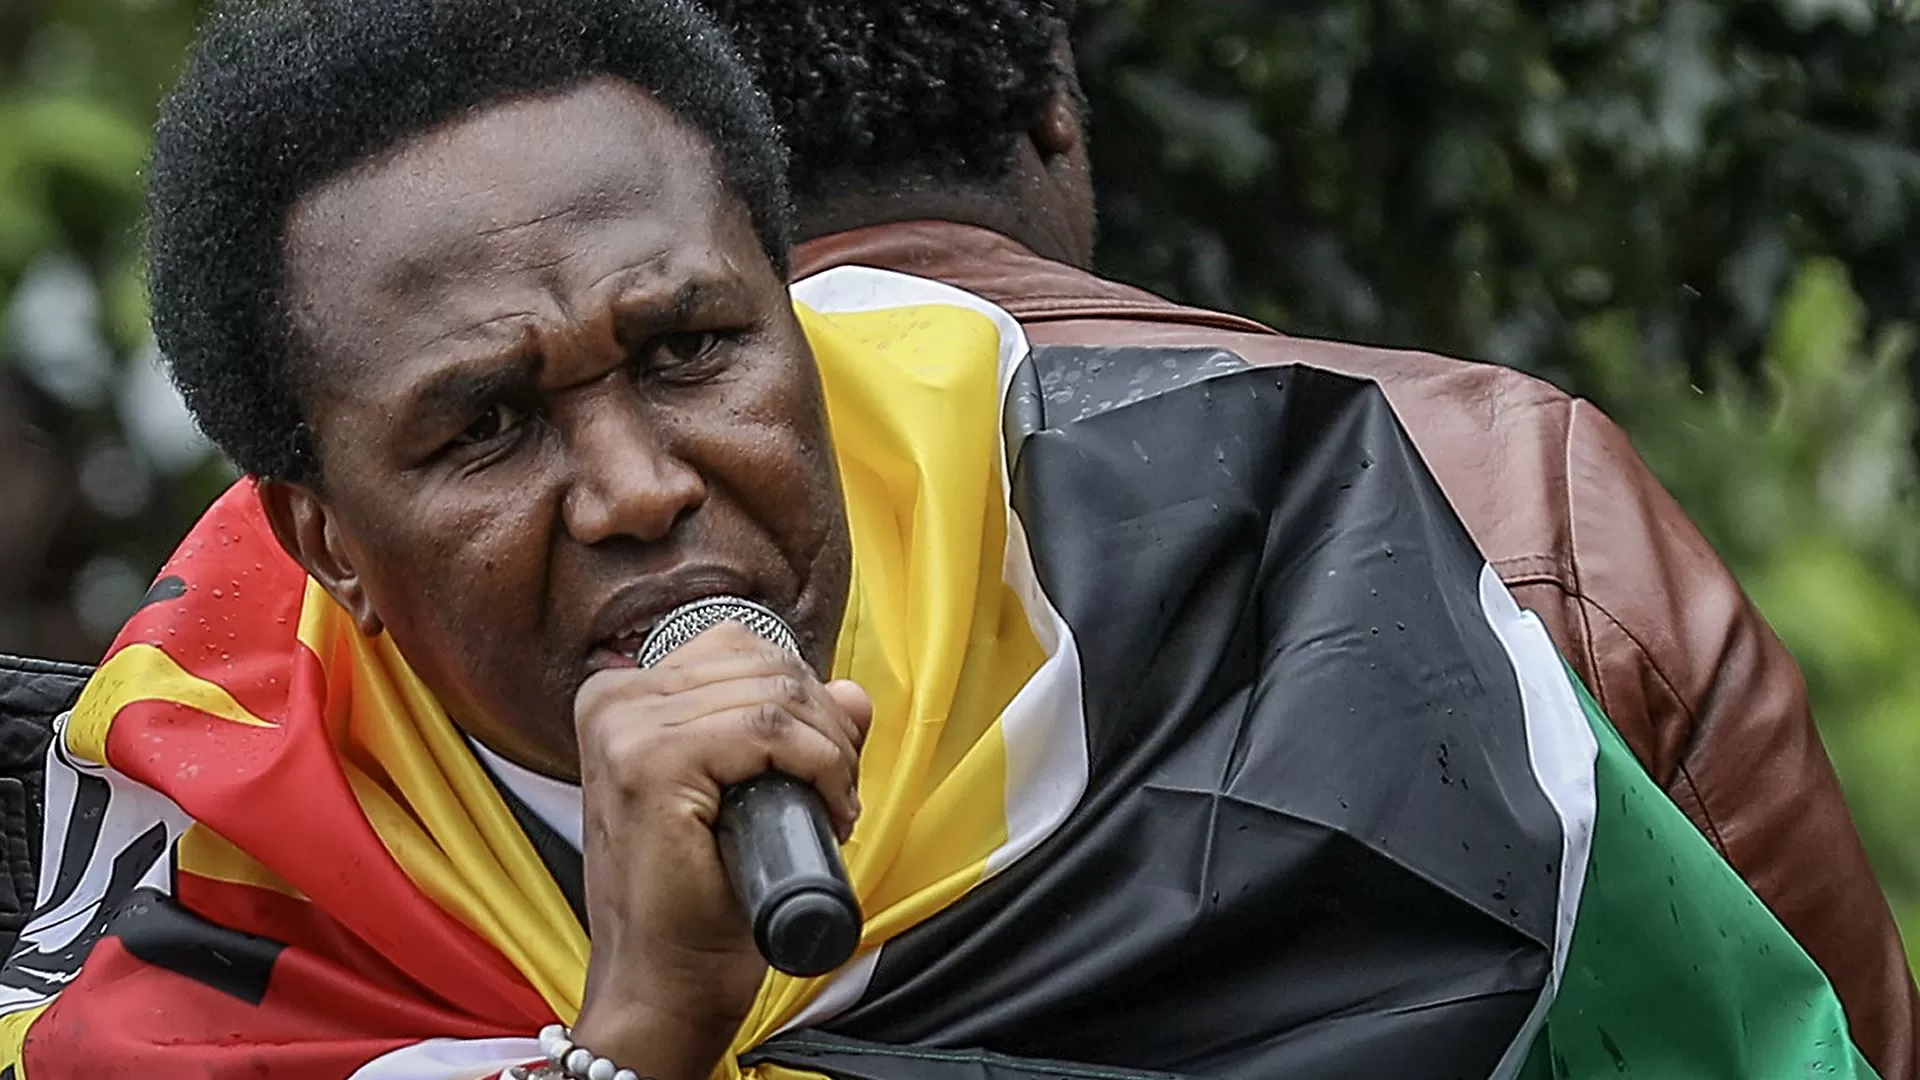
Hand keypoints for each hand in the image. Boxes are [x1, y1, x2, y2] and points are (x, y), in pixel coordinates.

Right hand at [565, 622, 871, 1079]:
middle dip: (825, 726)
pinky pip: (770, 730)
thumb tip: (852, 693)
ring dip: (829, 751)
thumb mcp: (749, 794)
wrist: (664, 985)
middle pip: (764, 664)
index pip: (739, 649)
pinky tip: (828, 811)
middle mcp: (613, 700)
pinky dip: (821, 766)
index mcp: (621, 697)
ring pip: (774, 693)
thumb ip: (796, 733)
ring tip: (833, 808)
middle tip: (836, 794)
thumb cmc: (700, 900)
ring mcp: (627, 730)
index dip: (801, 699)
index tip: (823, 763)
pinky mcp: (655, 764)